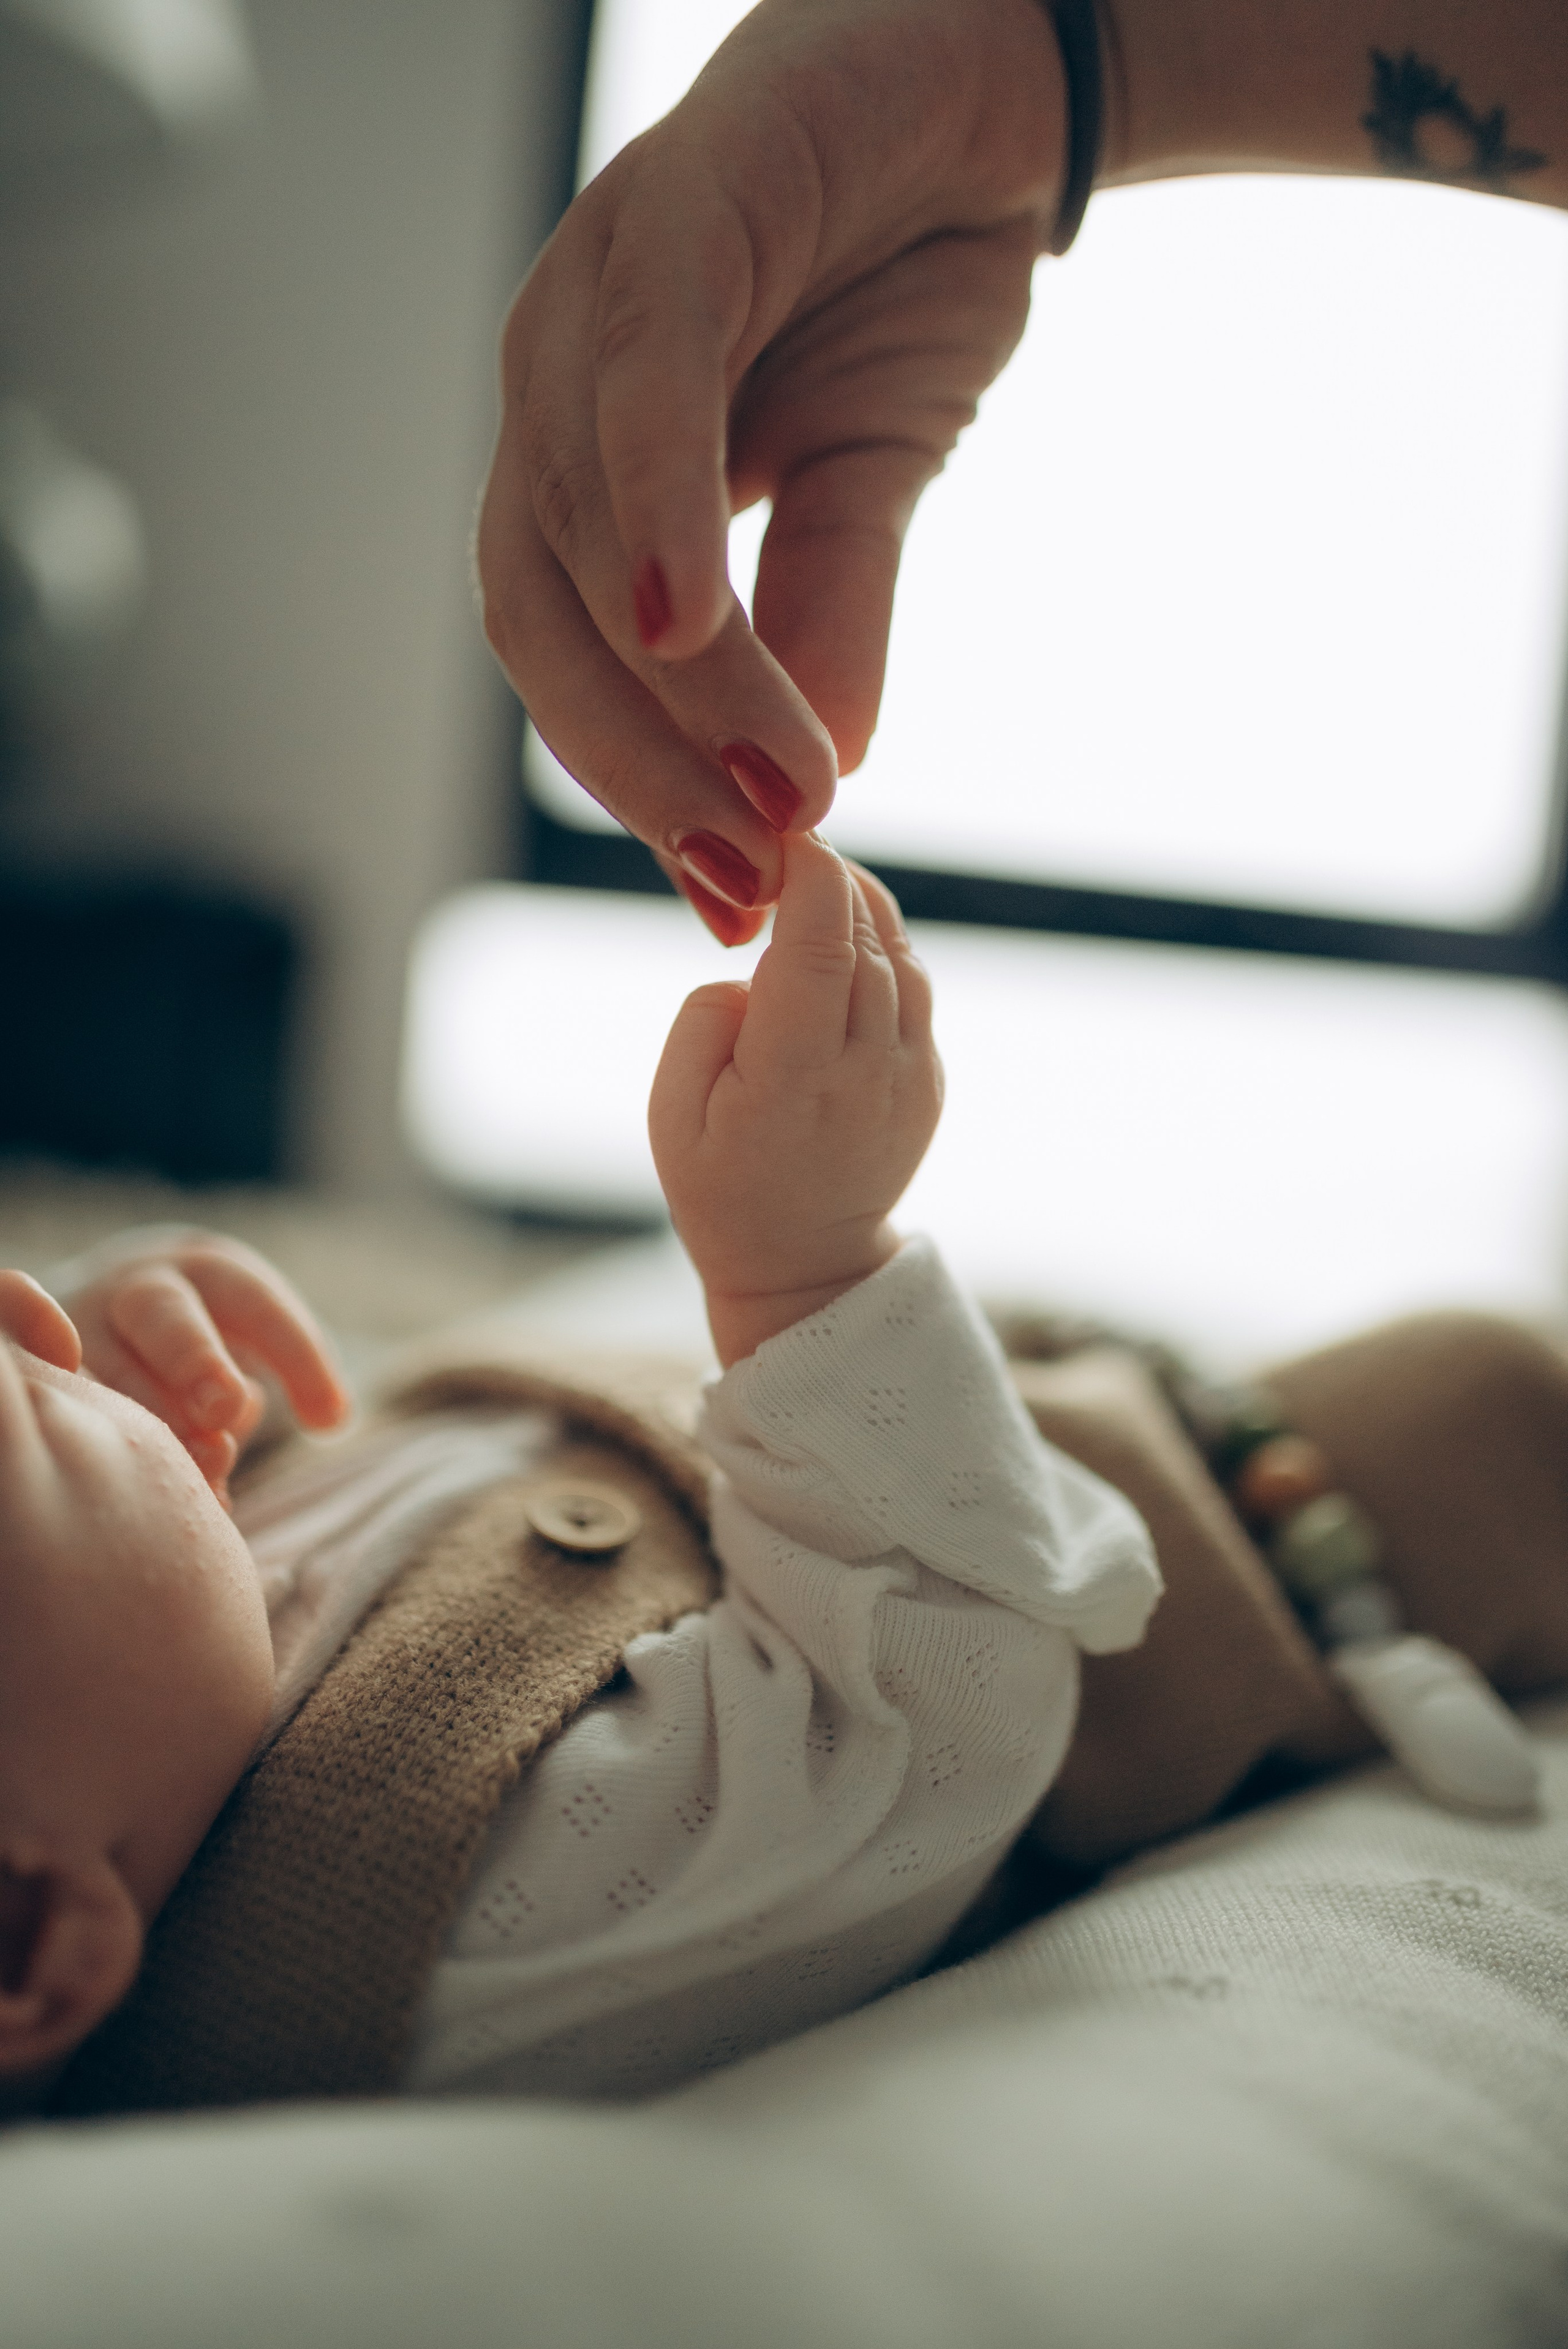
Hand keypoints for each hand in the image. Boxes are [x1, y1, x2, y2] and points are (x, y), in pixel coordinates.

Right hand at [0, 1232, 349, 1498]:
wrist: (100, 1311)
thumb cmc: (201, 1340)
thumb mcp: (247, 1335)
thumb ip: (273, 1377)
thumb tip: (289, 1428)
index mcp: (208, 1272)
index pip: (258, 1302)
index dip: (296, 1355)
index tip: (329, 1420)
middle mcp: (139, 1288)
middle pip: (165, 1314)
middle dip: (197, 1361)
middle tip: (225, 1412)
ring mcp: (79, 1323)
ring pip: (103, 1364)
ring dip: (150, 1423)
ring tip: (199, 1472)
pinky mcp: (37, 1359)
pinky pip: (51, 1388)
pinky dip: (85, 1429)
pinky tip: (119, 1478)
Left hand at [479, 0, 1067, 937]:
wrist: (994, 83)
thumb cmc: (903, 269)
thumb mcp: (869, 477)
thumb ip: (827, 610)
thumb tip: (826, 769)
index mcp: (584, 456)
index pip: (569, 654)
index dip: (638, 780)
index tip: (730, 893)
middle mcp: (556, 381)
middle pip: (543, 615)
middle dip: (641, 764)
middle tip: (746, 875)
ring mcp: (593, 291)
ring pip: (586, 525)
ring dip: (682, 681)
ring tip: (785, 791)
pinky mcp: (668, 213)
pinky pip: (638, 385)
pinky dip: (653, 510)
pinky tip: (680, 624)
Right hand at [650, 833, 941, 1362]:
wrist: (803, 1264)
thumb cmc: (719, 1184)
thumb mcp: (672, 1110)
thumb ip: (707, 1019)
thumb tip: (758, 962)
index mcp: (795, 1080)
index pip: (822, 952)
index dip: (813, 879)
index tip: (791, 836)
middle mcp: (867, 1074)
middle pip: (866, 940)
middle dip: (831, 880)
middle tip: (788, 846)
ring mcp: (910, 1077)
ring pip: (900, 957)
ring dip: (860, 908)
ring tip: (812, 888)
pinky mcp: (929, 1079)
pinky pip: (914, 988)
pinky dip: (881, 949)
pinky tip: (841, 941)